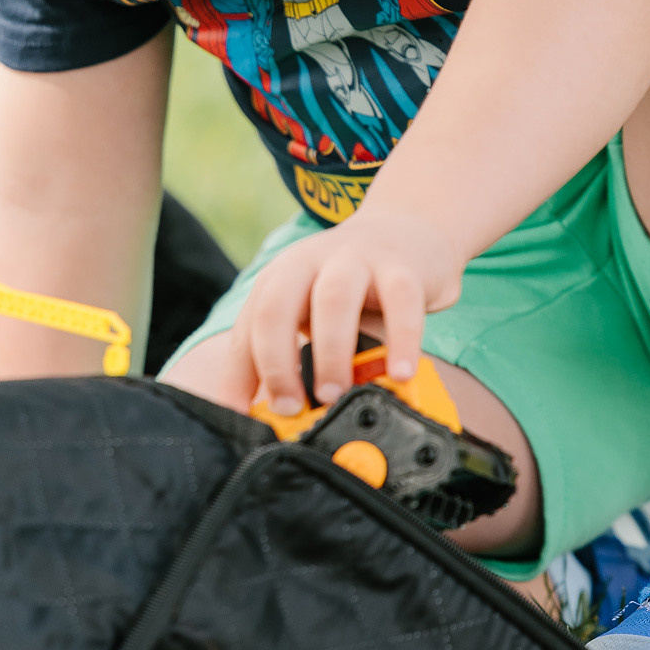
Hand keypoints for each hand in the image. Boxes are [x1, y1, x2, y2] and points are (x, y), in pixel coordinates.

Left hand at [230, 205, 466, 413]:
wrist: (406, 232)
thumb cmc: (349, 286)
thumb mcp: (307, 310)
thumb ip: (284, 355)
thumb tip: (257, 414)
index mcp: (280, 277)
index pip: (250, 327)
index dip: (242, 374)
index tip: (249, 418)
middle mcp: (310, 262)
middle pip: (278, 307)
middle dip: (277, 363)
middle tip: (291, 407)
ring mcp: (356, 260)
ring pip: (334, 300)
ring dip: (329, 353)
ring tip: (335, 394)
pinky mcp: (403, 268)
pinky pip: (402, 302)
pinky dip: (401, 339)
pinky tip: (400, 373)